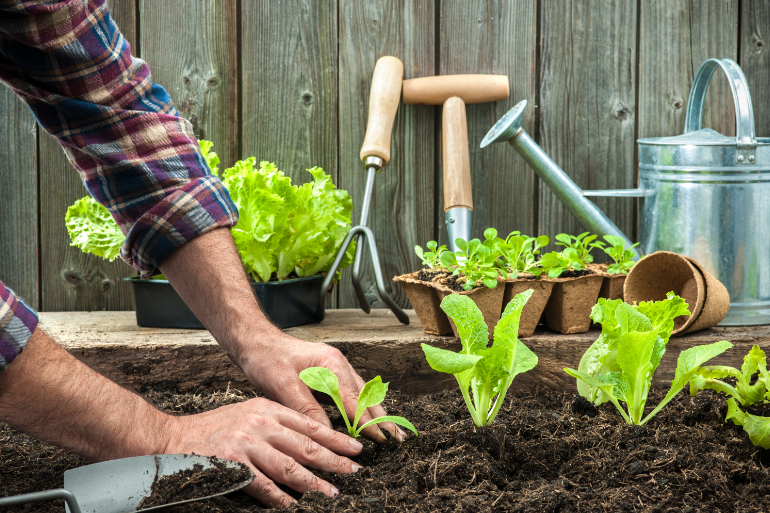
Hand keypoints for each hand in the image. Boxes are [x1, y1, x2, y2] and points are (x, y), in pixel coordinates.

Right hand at [164, 396, 362, 506]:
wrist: (173, 437)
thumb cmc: (213, 429)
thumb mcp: (248, 414)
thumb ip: (276, 425)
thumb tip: (308, 445)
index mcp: (267, 408)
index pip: (310, 424)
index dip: (335, 438)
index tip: (355, 448)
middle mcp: (260, 423)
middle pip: (306, 445)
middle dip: (334, 460)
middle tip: (353, 472)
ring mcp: (247, 444)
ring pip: (290, 467)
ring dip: (314, 483)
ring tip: (332, 493)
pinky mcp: (233, 465)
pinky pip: (264, 486)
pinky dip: (281, 498)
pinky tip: (294, 505)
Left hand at [237, 333, 406, 442]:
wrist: (255, 340)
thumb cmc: (266, 359)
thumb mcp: (283, 386)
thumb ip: (307, 409)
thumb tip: (327, 433)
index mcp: (331, 364)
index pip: (355, 400)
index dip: (368, 422)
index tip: (381, 440)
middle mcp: (338, 364)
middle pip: (366, 395)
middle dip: (382, 418)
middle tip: (397, 439)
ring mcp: (335, 367)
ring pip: (362, 393)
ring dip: (375, 413)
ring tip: (390, 432)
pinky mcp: (329, 372)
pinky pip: (352, 391)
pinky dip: (362, 406)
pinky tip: (367, 417)